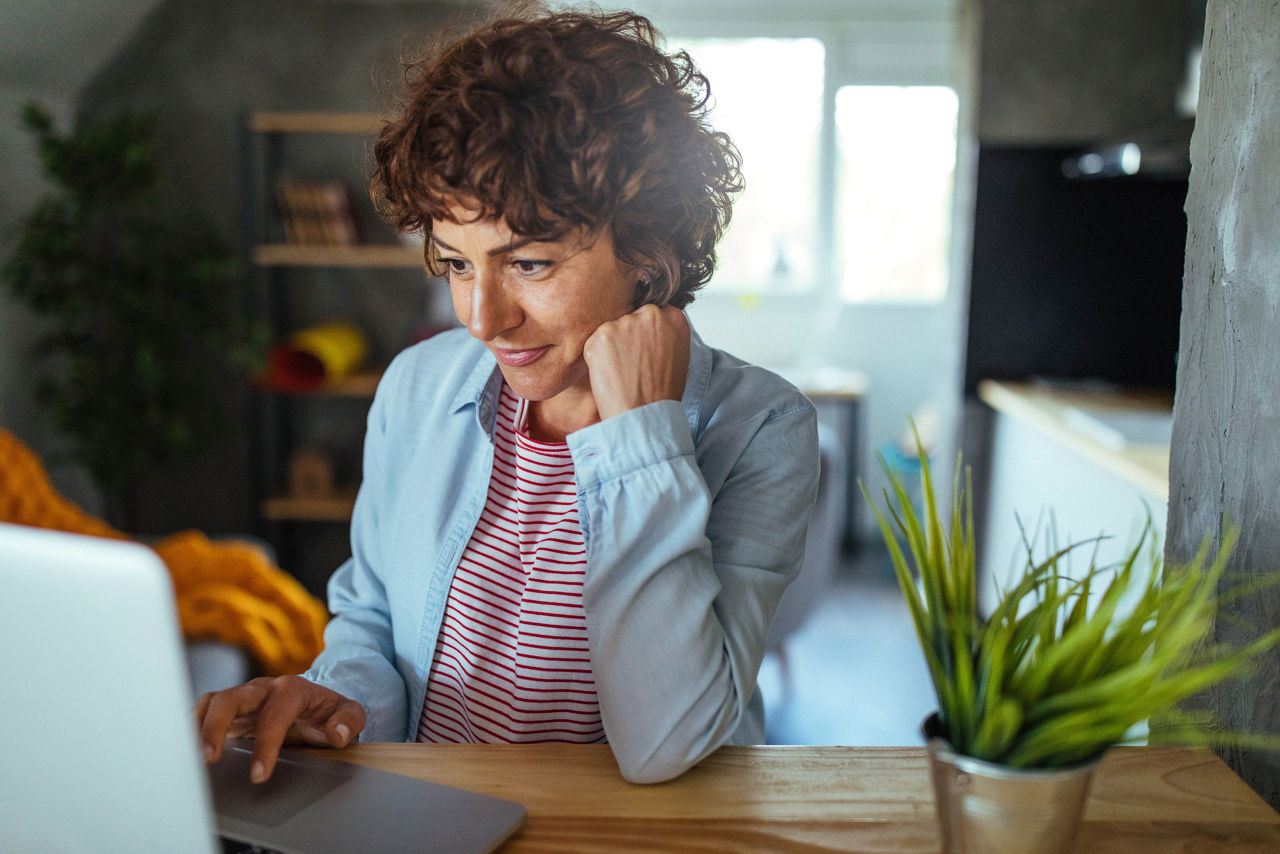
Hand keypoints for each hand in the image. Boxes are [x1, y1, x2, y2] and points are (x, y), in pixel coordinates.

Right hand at [195, 675, 365, 782]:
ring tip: (190, 755)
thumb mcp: (349, 713)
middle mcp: (262, 689)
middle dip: (217, 727)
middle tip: (209, 759)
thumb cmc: (328, 711)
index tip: (259, 774)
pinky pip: (204, 710)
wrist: (315, 702)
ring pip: (213, 702)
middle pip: (232, 698)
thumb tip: (336, 734)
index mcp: (292, 689)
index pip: (275, 714)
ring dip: (198, 726)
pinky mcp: (229, 708)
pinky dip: (191, 725)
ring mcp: (243, 697)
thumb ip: (349, 721)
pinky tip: (184, 747)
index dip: (266, 744)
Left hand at [583, 304, 689, 420]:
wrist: (644, 416)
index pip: (654, 314)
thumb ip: (666, 336)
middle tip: (631, 365)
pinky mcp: (601, 335)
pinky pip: (594, 343)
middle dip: (628, 337)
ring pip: (612, 330)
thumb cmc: (662, 395)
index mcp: (674, 318)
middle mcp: (651, 314)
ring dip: (612, 348)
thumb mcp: (679, 358)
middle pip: (632, 318)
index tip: (645, 349)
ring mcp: (625, 323)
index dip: (647, 333)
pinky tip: (610, 376)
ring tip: (622, 374)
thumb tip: (650, 331)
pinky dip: (596, 358)